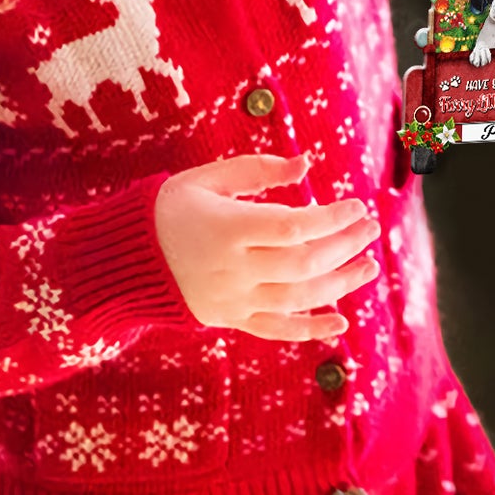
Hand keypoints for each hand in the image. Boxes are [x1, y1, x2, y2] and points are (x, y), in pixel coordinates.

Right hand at [154, 152, 381, 340]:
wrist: (124, 259)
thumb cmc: (170, 208)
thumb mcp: (207, 178)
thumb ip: (258, 170)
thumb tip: (306, 165)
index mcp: (228, 228)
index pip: (294, 227)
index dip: (331, 218)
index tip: (356, 205)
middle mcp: (234, 269)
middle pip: (303, 263)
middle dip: (344, 246)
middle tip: (370, 229)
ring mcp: (233, 299)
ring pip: (298, 298)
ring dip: (340, 283)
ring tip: (369, 266)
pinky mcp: (231, 319)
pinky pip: (276, 329)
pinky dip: (310, 329)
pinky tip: (341, 322)